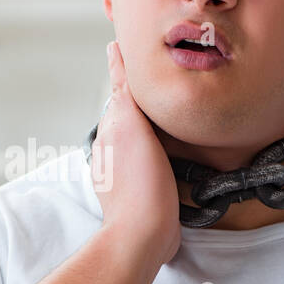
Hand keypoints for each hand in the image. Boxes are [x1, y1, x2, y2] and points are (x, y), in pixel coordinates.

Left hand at [94, 40, 180, 265]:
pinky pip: (149, 156)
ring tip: (171, 104)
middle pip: (128, 111)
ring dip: (151, 120)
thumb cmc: (139, 185)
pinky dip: (158, 144)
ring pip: (139, 134)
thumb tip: (113, 53)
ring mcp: (125, 169)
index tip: (132, 48)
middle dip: (140, 93)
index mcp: (110, 129)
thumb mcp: (131, 128)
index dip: (126, 69)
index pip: (119, 90)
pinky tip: (172, 145)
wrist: (142, 235)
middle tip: (159, 72)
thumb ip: (124, 92)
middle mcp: (113, 147)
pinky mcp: (141, 187)